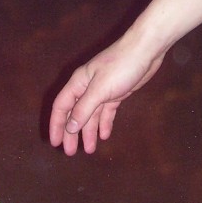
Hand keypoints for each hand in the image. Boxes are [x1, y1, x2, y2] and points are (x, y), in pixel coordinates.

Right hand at [49, 35, 165, 155]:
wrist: (146, 50)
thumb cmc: (120, 66)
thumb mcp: (100, 89)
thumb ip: (83, 109)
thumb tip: (69, 128)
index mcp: (78, 83)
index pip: (61, 106)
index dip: (56, 125)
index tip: (55, 143)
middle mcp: (87, 87)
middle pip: (75, 113)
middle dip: (72, 133)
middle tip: (70, 152)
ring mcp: (103, 90)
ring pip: (92, 115)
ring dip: (89, 131)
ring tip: (89, 150)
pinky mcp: (117, 93)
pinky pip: (107, 111)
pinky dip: (104, 123)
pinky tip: (104, 135)